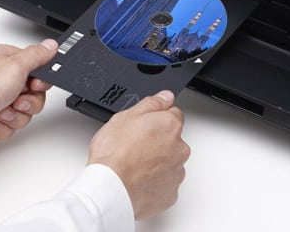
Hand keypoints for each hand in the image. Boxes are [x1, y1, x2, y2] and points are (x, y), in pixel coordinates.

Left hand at [0, 39, 57, 141]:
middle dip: (26, 104)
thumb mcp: (16, 66)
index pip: (39, 73)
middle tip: (15, 101)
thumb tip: (51, 45)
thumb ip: (38, 55)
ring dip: (13, 116)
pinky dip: (0, 126)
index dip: (40, 84)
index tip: (32, 86)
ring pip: (22, 113)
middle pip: (33, 96)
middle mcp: (3, 78)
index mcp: (9, 61)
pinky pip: (8, 126)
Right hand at [87, 90, 190, 219]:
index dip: (156, 119)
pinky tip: (138, 180)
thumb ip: (151, 104)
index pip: (173, 114)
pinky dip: (155, 182)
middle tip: (135, 147)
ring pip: (170, 162)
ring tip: (134, 166)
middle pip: (173, 140)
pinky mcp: (170, 193)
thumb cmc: (115, 155)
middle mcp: (179, 149)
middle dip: (158, 142)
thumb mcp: (125, 116)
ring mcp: (176, 172)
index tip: (145, 126)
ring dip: (157, 163)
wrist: (110, 188)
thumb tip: (165, 96)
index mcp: (170, 126)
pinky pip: (165, 184)